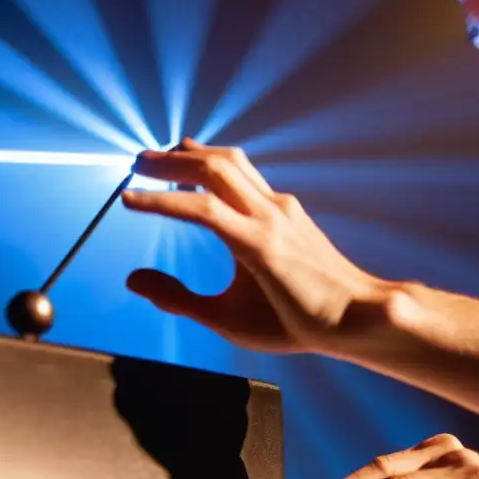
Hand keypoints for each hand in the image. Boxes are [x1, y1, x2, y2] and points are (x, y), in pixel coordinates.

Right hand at [121, 138, 385, 353]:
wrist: (353, 316)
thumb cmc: (294, 325)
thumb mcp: (229, 323)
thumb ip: (178, 299)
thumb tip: (133, 280)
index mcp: (258, 244)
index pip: (200, 208)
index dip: (159, 201)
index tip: (125, 198)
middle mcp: (271, 215)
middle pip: (215, 168)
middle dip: (171, 161)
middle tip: (135, 163)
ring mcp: (281, 206)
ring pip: (233, 161)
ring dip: (193, 153)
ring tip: (160, 159)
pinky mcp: (286, 207)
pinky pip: (245, 172)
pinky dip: (214, 163)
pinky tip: (199, 171)